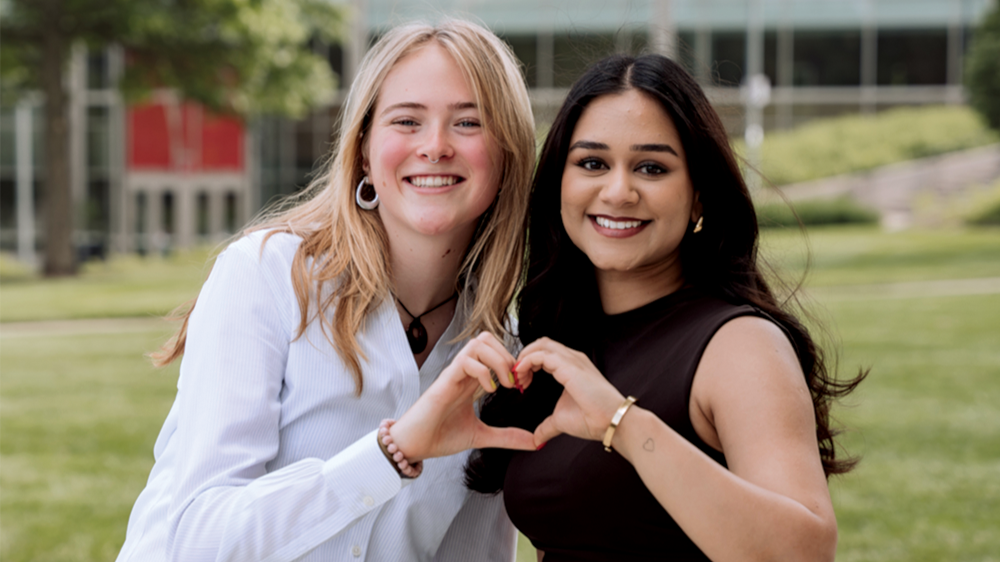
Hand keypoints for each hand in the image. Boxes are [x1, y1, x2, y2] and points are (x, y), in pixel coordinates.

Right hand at [390, 332, 536, 461]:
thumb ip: (508, 437)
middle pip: (487, 339)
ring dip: (497, 359)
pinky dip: (482, 371)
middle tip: (515, 381)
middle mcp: (464, 372)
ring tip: (504, 383)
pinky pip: (465, 361)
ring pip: (477, 343)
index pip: (494, 352)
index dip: (513, 362)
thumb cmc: (441, 436)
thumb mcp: (482, 436)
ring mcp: (454, 374)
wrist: (415, 446)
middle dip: (508, 355)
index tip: (522, 385)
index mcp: (472, 380)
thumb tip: (535, 442)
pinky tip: (489, 390)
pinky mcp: (444, 382)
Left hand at [514, 337, 624, 447]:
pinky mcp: (569, 366)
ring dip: (524, 359)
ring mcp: (572, 360)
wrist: (610, 422)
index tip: (521, 383)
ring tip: (518, 377)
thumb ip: (547, 426)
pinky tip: (522, 376)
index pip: (545, 352)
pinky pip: (541, 355)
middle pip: (541, 344)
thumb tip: (536, 439)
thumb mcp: (561, 420)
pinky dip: (526, 362)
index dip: (529, 363)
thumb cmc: (593, 419)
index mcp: (572, 367)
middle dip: (524, 357)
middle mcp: (572, 359)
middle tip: (517, 378)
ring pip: (540, 345)